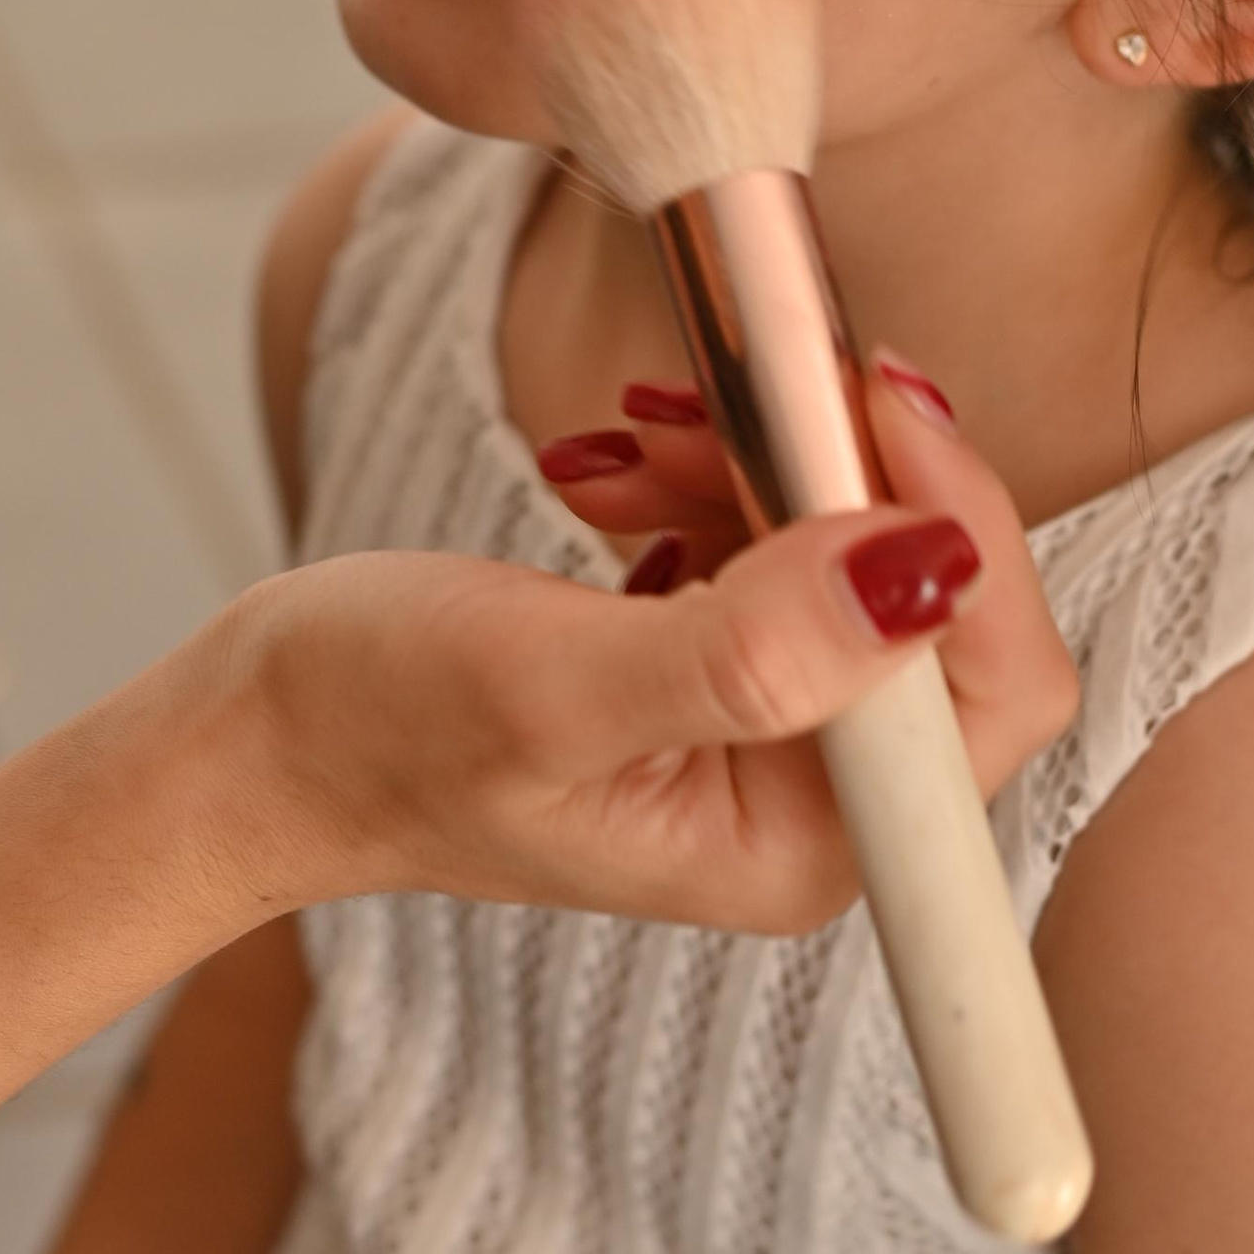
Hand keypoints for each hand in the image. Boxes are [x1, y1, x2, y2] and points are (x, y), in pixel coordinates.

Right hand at [234, 357, 1075, 930]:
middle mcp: (812, 813)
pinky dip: (710, 484)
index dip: (964, 530)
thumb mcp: (547, 681)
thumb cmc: (369, 730)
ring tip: (623, 450)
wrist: (257, 737)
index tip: (863, 402)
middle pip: (937, 609)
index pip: (996, 694)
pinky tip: (613, 477)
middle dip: (838, 486)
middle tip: (722, 404)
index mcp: (801, 850)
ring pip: (856, 557)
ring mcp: (770, 745)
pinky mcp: (723, 678)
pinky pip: (783, 550)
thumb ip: (745, 650)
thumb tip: (927, 572)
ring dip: (755, 471)